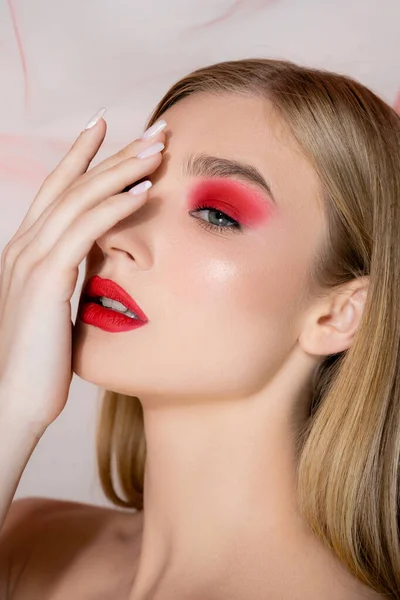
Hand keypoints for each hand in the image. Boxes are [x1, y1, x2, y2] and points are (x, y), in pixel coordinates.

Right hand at [0, 113, 165, 431]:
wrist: (15, 400)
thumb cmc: (42, 361)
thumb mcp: (57, 307)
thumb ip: (70, 277)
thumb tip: (97, 262)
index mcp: (27, 250)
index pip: (56, 188)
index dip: (83, 155)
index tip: (109, 128)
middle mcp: (24, 245)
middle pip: (73, 182)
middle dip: (114, 151)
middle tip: (154, 129)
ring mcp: (31, 259)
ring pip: (80, 198)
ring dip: (123, 169)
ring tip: (159, 148)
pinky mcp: (46, 280)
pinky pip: (86, 230)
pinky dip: (115, 206)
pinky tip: (144, 190)